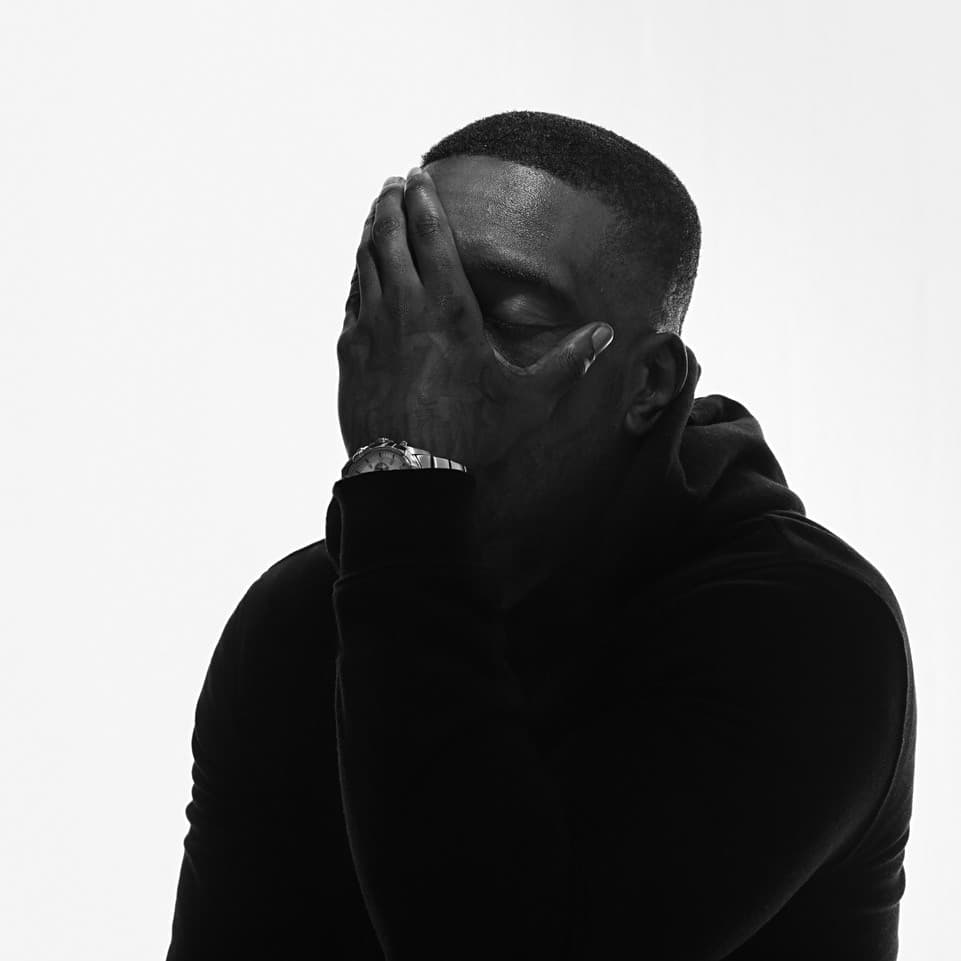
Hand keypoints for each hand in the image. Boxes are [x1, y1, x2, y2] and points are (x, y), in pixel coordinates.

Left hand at [337, 167, 614, 472]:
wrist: (408, 470)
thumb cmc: (471, 433)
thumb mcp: (529, 399)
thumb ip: (568, 363)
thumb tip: (606, 334)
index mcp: (450, 309)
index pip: (431, 236)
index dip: (423, 201)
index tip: (416, 176)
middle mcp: (405, 307)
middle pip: (389, 237)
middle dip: (390, 204)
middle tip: (392, 184)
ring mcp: (371, 327)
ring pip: (365, 263)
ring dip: (370, 233)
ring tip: (375, 216)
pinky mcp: (349, 351)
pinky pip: (351, 300)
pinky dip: (357, 277)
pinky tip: (360, 274)